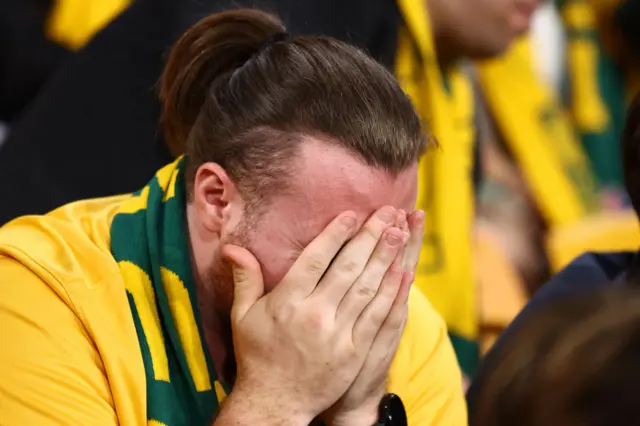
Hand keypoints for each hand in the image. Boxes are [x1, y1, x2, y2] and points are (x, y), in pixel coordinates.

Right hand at [221, 207, 407, 423]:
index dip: (335, 234)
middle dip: (369, 237)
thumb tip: (232, 246)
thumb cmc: (258, 356)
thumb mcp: (243, 316)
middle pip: (347, 268)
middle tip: (387, 213)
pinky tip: (402, 273)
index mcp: (287, 302)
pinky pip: (377, 317)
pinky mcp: (354, 352)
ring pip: (366, 288)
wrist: (275, 402)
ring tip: (399, 233)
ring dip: (385, 258)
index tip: (351, 214)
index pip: (315, 259)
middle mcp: (313, 314)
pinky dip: (391, 293)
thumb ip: (245, 278)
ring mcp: (337, 334)